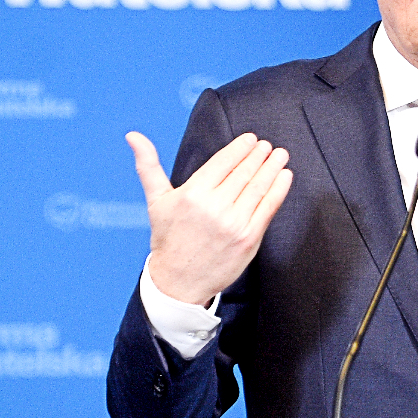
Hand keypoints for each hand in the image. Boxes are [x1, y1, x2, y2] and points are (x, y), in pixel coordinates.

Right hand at [126, 131, 292, 305]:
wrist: (178, 282)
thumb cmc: (168, 238)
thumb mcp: (156, 200)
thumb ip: (148, 166)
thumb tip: (133, 135)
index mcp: (193, 194)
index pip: (223, 162)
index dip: (240, 148)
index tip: (250, 139)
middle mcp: (214, 207)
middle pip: (243, 172)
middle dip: (259, 155)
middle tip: (267, 145)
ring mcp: (234, 223)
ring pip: (259, 187)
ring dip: (273, 167)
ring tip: (280, 155)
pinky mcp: (248, 238)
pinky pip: (268, 207)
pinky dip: (279, 189)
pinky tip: (285, 176)